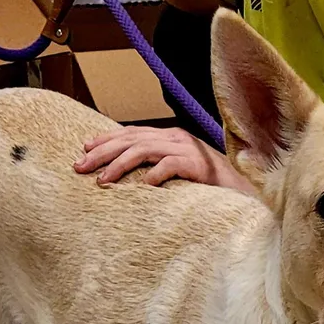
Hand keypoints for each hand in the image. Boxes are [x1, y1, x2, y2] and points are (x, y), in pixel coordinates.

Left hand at [74, 126, 254, 192]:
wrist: (243, 190)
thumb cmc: (208, 186)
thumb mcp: (177, 171)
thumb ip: (156, 167)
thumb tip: (129, 176)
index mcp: (169, 137)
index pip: (130, 133)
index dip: (105, 140)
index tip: (83, 151)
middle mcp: (175, 138)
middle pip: (130, 139)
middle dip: (102, 152)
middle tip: (80, 167)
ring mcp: (187, 149)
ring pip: (143, 150)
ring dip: (119, 165)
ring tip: (102, 181)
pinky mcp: (197, 164)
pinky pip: (169, 166)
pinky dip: (153, 176)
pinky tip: (140, 187)